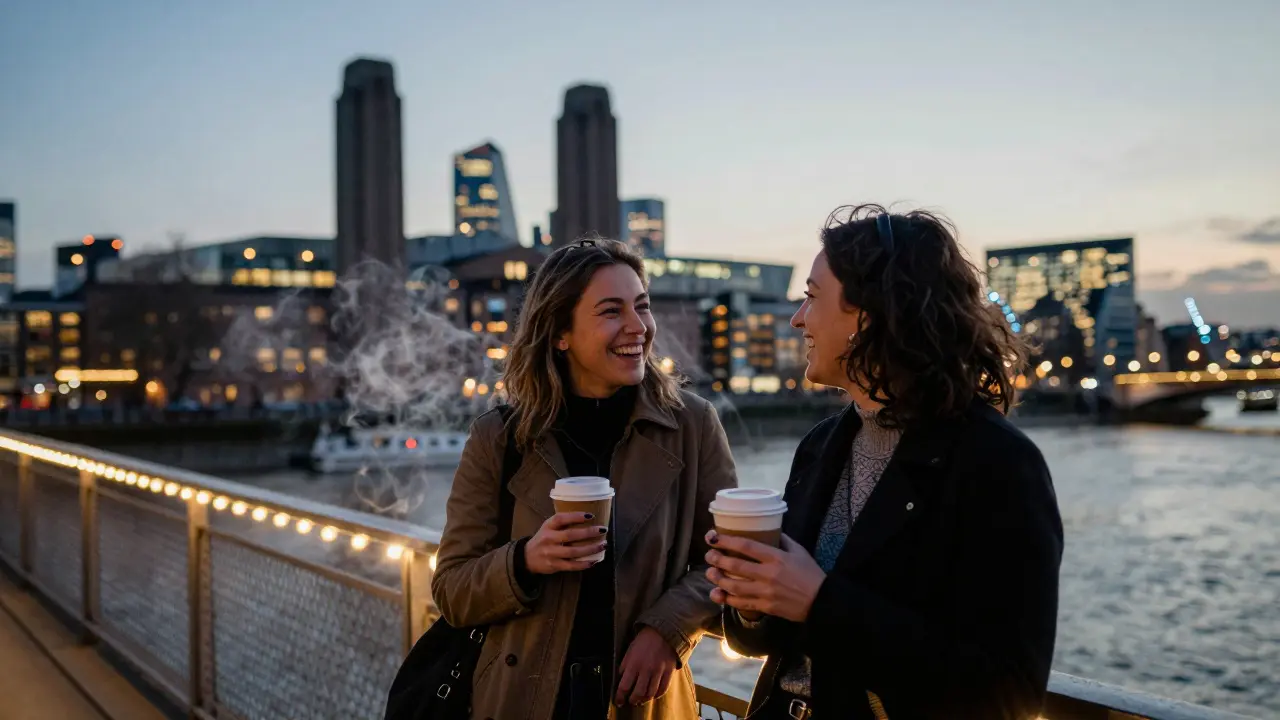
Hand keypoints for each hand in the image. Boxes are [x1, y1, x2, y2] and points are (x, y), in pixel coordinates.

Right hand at [523, 512, 607, 574]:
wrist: (526, 557)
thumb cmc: (543, 539)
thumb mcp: (548, 527)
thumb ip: (562, 523)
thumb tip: (588, 518)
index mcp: (548, 526)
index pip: (561, 518)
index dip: (576, 516)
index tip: (591, 515)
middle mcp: (549, 538)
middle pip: (570, 535)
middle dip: (589, 532)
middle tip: (603, 530)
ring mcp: (551, 553)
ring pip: (573, 551)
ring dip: (590, 549)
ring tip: (603, 545)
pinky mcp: (554, 565)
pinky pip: (571, 565)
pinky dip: (583, 564)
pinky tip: (594, 561)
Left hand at [615, 626, 677, 706]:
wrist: (663, 631)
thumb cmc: (644, 640)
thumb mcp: (630, 650)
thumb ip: (625, 665)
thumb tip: (620, 679)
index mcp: (633, 664)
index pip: (624, 686)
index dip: (620, 697)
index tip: (619, 701)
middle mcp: (646, 669)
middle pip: (638, 693)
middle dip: (633, 700)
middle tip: (631, 701)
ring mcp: (658, 671)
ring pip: (650, 693)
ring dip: (644, 699)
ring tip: (641, 700)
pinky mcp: (669, 671)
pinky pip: (663, 689)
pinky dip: (657, 695)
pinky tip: (653, 694)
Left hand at [704, 530, 825, 622]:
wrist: (822, 602)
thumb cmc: (811, 574)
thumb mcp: (799, 551)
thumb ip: (782, 540)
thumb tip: (768, 529)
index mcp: (776, 557)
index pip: (746, 546)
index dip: (726, 541)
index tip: (712, 537)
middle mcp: (768, 574)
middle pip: (736, 566)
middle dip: (718, 560)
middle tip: (708, 556)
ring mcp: (765, 592)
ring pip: (735, 586)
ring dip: (718, 579)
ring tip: (709, 573)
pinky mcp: (765, 607)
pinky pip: (742, 603)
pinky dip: (728, 599)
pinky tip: (718, 594)